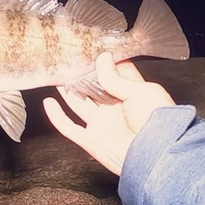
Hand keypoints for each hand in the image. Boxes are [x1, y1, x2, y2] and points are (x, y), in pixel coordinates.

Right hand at [43, 52, 174, 174]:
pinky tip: (49, 103)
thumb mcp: (140, 91)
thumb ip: (116, 77)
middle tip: (68, 60)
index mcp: (130, 94)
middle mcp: (114, 108)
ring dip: (66, 91)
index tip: (89, 50)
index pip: (113, 75)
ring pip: (78, 104)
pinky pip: (69, 128)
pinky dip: (57, 117)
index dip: (102, 63)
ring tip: (55, 75)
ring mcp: (101, 124)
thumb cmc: (156, 121)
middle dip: (81, 75)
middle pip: (92, 88)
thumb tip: (102, 58)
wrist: (154, 155)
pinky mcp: (91, 140)